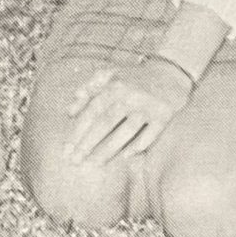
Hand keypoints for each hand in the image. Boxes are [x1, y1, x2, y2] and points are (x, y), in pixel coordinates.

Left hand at [64, 58, 192, 165]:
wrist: (169, 73)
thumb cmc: (132, 77)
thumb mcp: (108, 74)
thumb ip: (88, 89)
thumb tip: (69, 112)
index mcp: (113, 86)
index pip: (91, 112)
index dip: (78, 130)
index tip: (67, 148)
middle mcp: (129, 96)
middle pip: (105, 123)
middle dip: (88, 143)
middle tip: (75, 160)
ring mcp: (147, 107)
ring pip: (126, 132)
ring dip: (109, 149)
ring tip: (95, 163)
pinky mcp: (165, 116)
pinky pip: (150, 135)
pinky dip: (137, 146)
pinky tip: (124, 157)